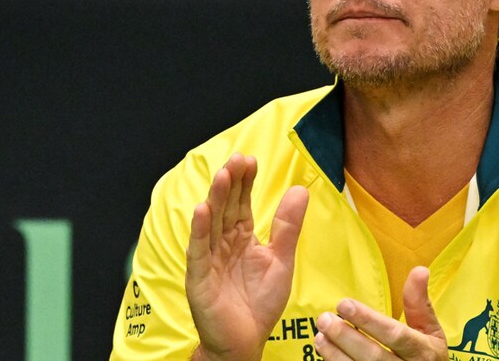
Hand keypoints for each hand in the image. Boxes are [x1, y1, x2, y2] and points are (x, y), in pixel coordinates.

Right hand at [186, 153, 309, 360]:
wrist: (245, 340)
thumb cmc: (260, 304)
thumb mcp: (281, 260)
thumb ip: (287, 227)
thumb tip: (300, 190)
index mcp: (241, 237)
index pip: (241, 203)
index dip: (245, 182)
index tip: (251, 159)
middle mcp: (222, 243)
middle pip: (225, 206)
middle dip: (231, 182)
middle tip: (238, 158)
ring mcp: (209, 258)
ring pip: (211, 223)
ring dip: (216, 198)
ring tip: (223, 175)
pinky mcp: (199, 277)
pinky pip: (199, 250)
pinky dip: (199, 230)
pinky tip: (202, 209)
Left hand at [313, 267, 447, 359]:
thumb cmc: (426, 358)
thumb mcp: (431, 333)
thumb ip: (420, 304)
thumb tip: (419, 270)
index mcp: (423, 352)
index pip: (395, 335)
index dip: (369, 321)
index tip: (344, 304)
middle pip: (374, 357)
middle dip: (346, 337)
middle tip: (325, 319)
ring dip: (336, 355)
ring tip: (320, 336)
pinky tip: (325, 353)